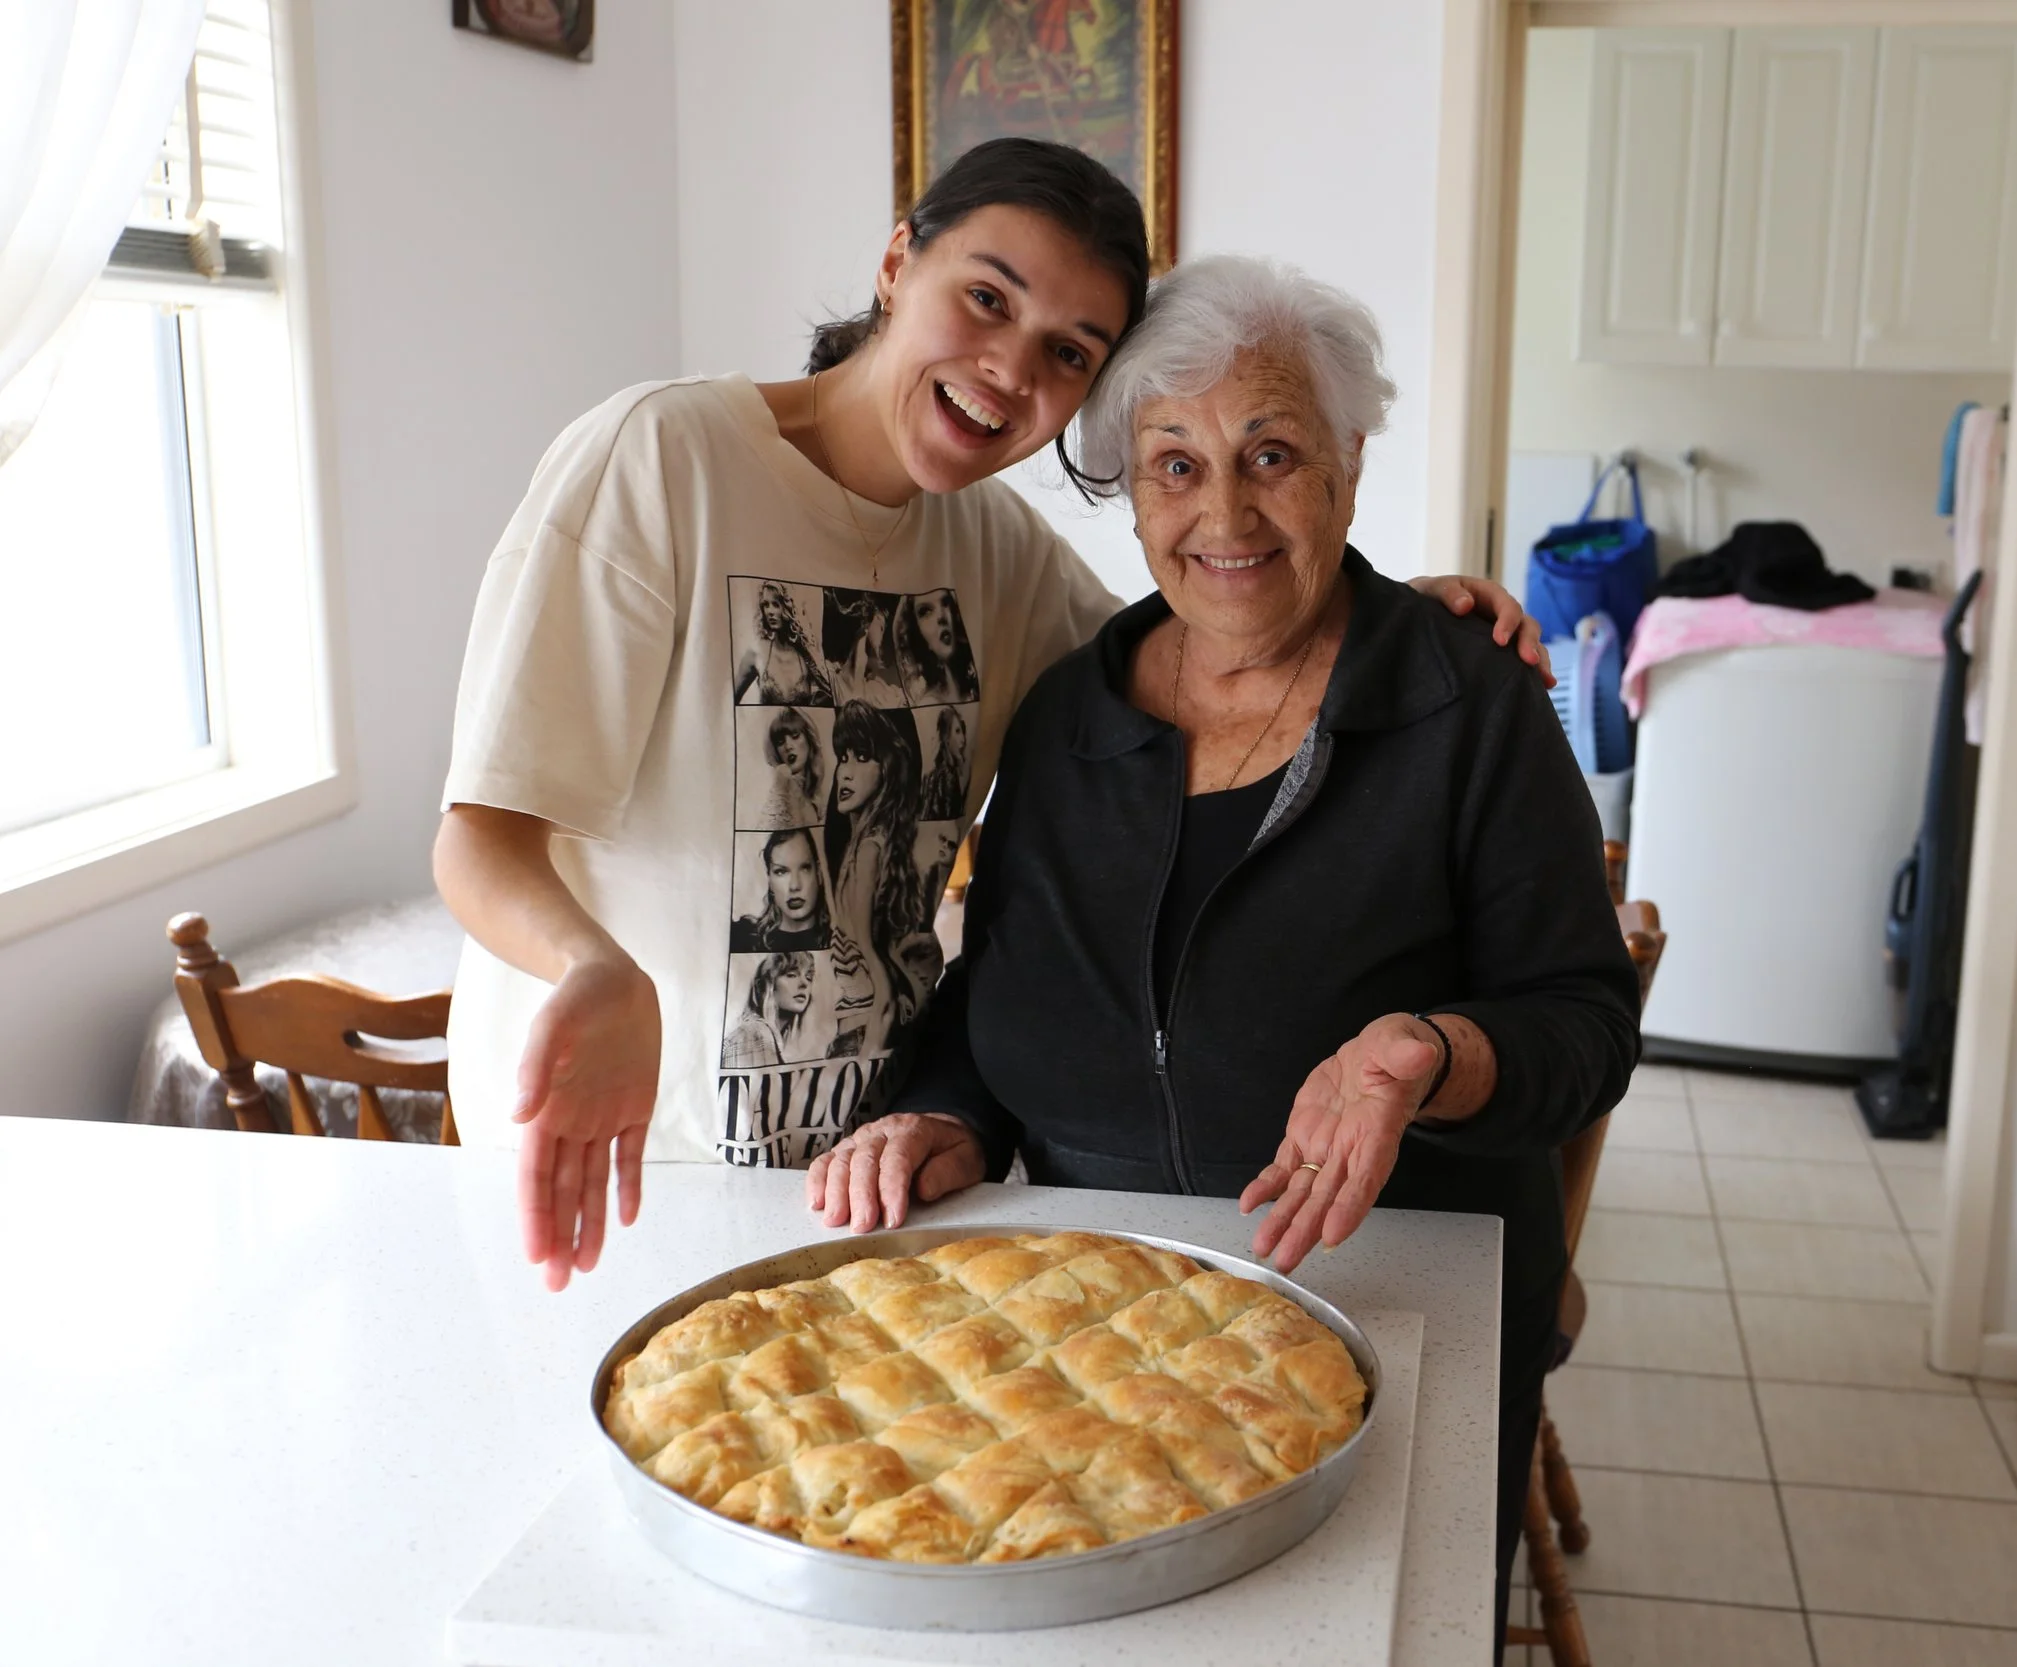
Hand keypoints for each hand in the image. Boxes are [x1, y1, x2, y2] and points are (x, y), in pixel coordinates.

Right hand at [513, 955, 659, 1290]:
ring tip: (585, 1266)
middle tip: (558, 1284)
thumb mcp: (553, 1024)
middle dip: (558, 1236)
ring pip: (592, 1183)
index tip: (536, 1257)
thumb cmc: (576, 997)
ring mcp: (603, 1118)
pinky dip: (626, 1187)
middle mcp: (570, 1122)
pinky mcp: (634, 1109)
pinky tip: (623, 1220)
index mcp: (545, 1110)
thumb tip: (518, 1116)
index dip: (536, 1217)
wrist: (613, 975)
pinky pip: (629, 1157)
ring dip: (588, 1223)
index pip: (536, 1176)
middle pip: (561, 1191)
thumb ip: (535, 1068)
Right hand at [804, 1113, 986, 1231]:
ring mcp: (861, 1138)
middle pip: (864, 1160)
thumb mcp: (966, 1159)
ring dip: (836, 1192)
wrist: (940, 1131)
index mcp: (913, 1130)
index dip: (892, 1190)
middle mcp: (883, 1130)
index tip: (893, 1220)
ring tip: (836, 1221)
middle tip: (861, 1227)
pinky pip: (826, 1161)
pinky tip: (817, 1203)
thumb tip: (923, 1189)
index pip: (898, 1158)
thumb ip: (948, 1172)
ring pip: (841, 1160)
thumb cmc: (952, 1151)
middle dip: (861, 1195)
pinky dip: (817, 1180)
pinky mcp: (847, 1149)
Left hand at [1239, 1013, 1443, 1272]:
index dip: (1350, 1207)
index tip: (1332, 1235)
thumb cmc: (1394, 1055)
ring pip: (1302, 1192)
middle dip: (1305, 1230)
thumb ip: (1405, 1055)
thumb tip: (1421, 1054)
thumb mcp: (1401, 1046)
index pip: (1365, 1179)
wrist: (1375, 1056)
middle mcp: (1350, 1151)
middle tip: (1286, 1261)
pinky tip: (1248, 1206)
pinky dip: (1266, 1186)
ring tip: (1265, 1248)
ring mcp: (1325, 1148)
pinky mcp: (1303, 1137)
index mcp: (1377, 1134)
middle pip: (1328, 1198)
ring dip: (1283, 1221)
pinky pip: (1283, 1167)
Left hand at [1410, 574, 1555, 687]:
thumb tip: (1465, 605)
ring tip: (1546, 680)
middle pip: (1526, 625)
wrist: (1418, 615)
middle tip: (1529, 661)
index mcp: (1488, 595)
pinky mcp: (1501, 652)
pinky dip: (1533, 673)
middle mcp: (1502, 614)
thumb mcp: (1431, 589)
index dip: (1508, 621)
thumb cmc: (1426, 598)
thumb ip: (1447, 593)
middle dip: (1530, 642)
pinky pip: (1522, 661)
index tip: (1499, 641)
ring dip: (1540, 660)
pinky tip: (1542, 688)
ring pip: (1531, 643)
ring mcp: (1505, 633)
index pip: (1507, 605)